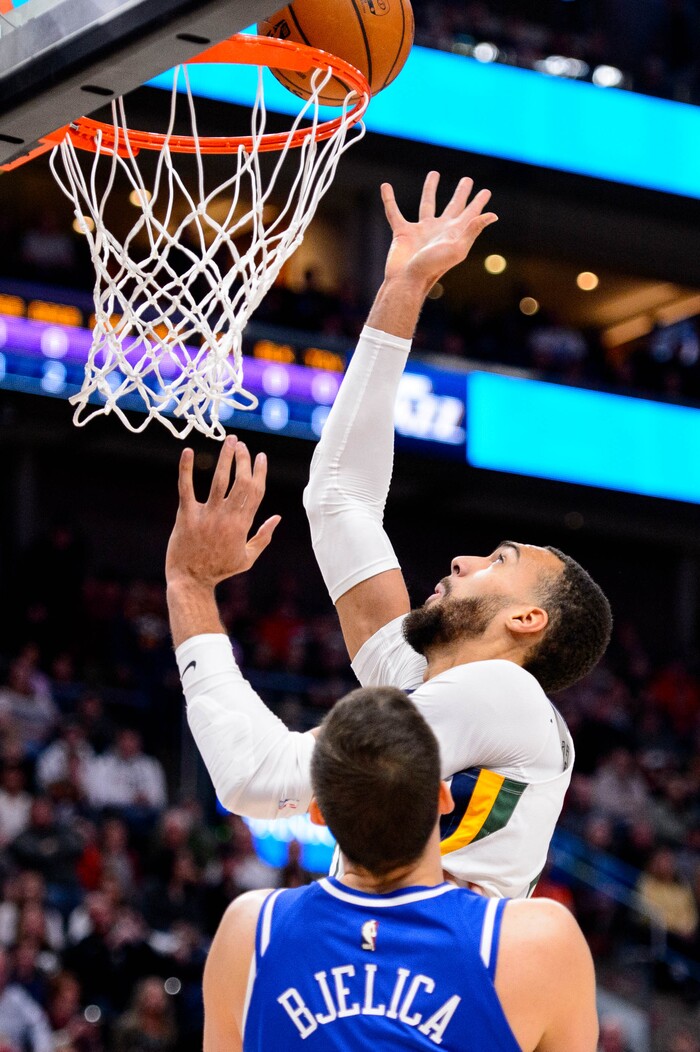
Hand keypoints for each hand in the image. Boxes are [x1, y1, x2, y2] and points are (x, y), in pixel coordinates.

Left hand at [166, 435, 280, 589]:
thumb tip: (277, 517)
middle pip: (241, 482)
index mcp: (243, 525)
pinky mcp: (185, 516)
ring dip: (226, 458)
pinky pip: (186, 488)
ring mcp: (206, 516)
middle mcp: (227, 518)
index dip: (259, 472)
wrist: (190, 581)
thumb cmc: (219, 570)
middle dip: (244, 460)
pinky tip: (188, 451)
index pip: (255, 492)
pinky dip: (186, 469)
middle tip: (243, 445)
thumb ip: (263, 537)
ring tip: (230, 440)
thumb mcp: (247, 558)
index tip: (260, 456)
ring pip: (219, 480)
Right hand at [381, 171, 497, 288]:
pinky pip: (394, 212)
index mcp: (454, 233)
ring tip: (434, 174)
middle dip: (461, 193)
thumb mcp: (457, 249)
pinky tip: (385, 187)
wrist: (407, 280)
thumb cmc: (433, 268)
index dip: (479, 203)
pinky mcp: (402, 233)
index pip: (470, 214)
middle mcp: (439, 230)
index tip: (486, 191)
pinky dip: (389, 199)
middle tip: (467, 180)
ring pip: (427, 204)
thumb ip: (472, 230)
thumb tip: (492, 215)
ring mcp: (420, 231)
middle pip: (453, 206)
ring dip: (430, 189)